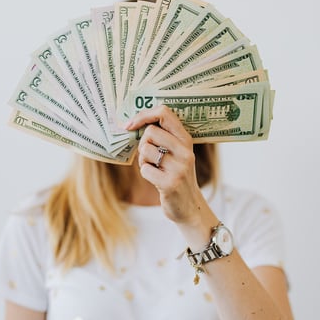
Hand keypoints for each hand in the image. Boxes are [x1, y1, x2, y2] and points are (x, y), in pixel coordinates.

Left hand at [124, 105, 206, 225]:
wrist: (189, 206)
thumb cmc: (176, 174)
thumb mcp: (177, 152)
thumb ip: (163, 136)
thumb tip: (132, 122)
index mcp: (186, 139)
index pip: (164, 113)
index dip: (143, 115)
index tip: (131, 124)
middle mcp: (185, 151)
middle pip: (150, 132)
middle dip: (143, 144)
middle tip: (149, 157)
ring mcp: (179, 167)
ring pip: (145, 150)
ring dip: (143, 160)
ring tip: (154, 168)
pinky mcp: (170, 183)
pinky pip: (144, 169)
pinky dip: (145, 173)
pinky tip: (156, 179)